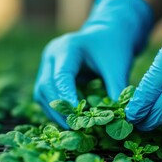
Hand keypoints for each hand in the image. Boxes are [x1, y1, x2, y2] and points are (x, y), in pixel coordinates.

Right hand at [34, 0, 152, 127]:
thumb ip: (117, 90)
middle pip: (46, 86)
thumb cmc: (114, 47)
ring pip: (41, 93)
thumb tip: (120, 117)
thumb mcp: (118, 67)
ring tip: (71, 127)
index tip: (77, 117)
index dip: (67, 98)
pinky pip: (46, 95)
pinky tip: (68, 119)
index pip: (61, 76)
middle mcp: (52, 55)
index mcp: (68, 48)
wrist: (108, 35)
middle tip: (74, 127)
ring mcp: (48, 64)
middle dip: (59, 109)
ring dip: (54, 112)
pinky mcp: (49, 74)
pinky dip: (55, 108)